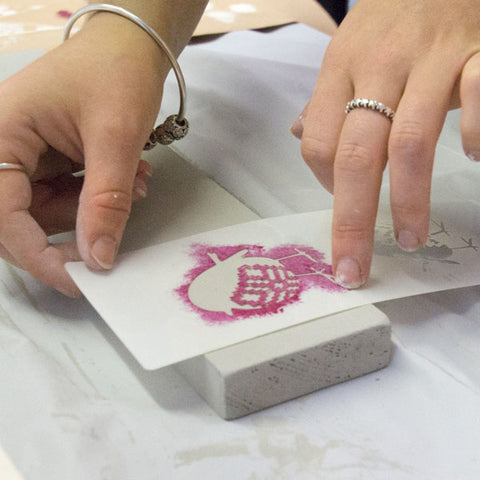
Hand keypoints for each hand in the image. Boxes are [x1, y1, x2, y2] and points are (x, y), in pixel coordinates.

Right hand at [0, 13, 163, 295]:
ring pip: (49, 213)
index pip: (3, 214)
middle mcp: (3, 149)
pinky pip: (66, 197)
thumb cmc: (117, 74)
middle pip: (20, 219)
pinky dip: (98, 199)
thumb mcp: (114, 139)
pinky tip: (131, 179)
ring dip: (95, 212)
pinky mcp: (49, 160)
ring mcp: (26, 155)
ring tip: (137, 184)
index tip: (78, 281)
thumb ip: (104, 202)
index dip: (37, 254)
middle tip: (113, 235)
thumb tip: (98, 260)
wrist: (133, 45)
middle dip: (71, 231)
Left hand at [292, 0, 479, 287]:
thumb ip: (326, 99)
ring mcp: (432, 60)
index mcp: (341, 68)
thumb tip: (301, 136)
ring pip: (411, 141)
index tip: (338, 203)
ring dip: (409, 199)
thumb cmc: (391, 22)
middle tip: (354, 266)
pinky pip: (478, 96)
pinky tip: (473, 159)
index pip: (317, 141)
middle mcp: (380, 66)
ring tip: (411, 238)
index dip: (323, 183)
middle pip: (356, 154)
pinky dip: (477, 133)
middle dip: (352, 220)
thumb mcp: (347, 53)